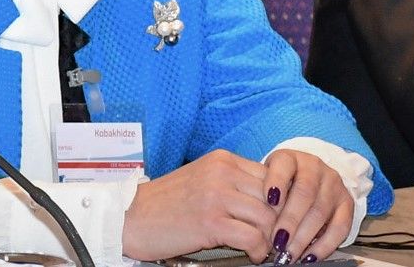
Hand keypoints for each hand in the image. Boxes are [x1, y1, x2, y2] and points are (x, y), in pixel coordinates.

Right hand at [122, 149, 276, 263]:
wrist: (133, 216)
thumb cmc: (168, 202)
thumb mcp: (203, 180)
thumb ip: (233, 182)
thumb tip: (271, 200)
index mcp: (222, 159)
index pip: (271, 176)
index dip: (280, 201)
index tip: (276, 219)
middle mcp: (221, 172)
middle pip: (274, 197)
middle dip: (277, 222)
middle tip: (273, 238)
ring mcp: (216, 196)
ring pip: (268, 218)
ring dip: (269, 239)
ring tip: (260, 247)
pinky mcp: (211, 222)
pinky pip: (254, 238)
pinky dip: (257, 251)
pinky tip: (249, 254)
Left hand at [263, 149, 353, 262]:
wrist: (309, 176)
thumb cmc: (281, 181)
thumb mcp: (267, 175)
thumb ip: (263, 191)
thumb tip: (254, 221)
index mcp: (290, 157)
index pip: (283, 165)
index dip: (276, 182)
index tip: (268, 202)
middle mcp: (314, 167)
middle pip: (304, 192)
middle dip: (290, 220)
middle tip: (277, 242)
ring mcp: (333, 184)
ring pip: (320, 211)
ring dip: (304, 237)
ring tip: (289, 254)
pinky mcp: (347, 203)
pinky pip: (340, 227)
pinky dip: (325, 245)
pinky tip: (310, 257)